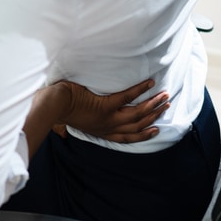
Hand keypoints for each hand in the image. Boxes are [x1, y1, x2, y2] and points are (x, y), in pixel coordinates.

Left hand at [53, 78, 169, 143]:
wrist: (53, 106)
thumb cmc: (62, 109)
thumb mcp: (78, 120)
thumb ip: (88, 120)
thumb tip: (89, 114)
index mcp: (102, 131)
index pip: (127, 137)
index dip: (143, 135)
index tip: (156, 129)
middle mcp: (108, 127)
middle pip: (137, 125)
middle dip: (154, 116)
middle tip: (166, 107)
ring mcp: (107, 117)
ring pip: (137, 114)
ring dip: (153, 105)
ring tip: (165, 97)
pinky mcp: (104, 105)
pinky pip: (127, 97)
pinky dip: (140, 90)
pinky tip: (150, 83)